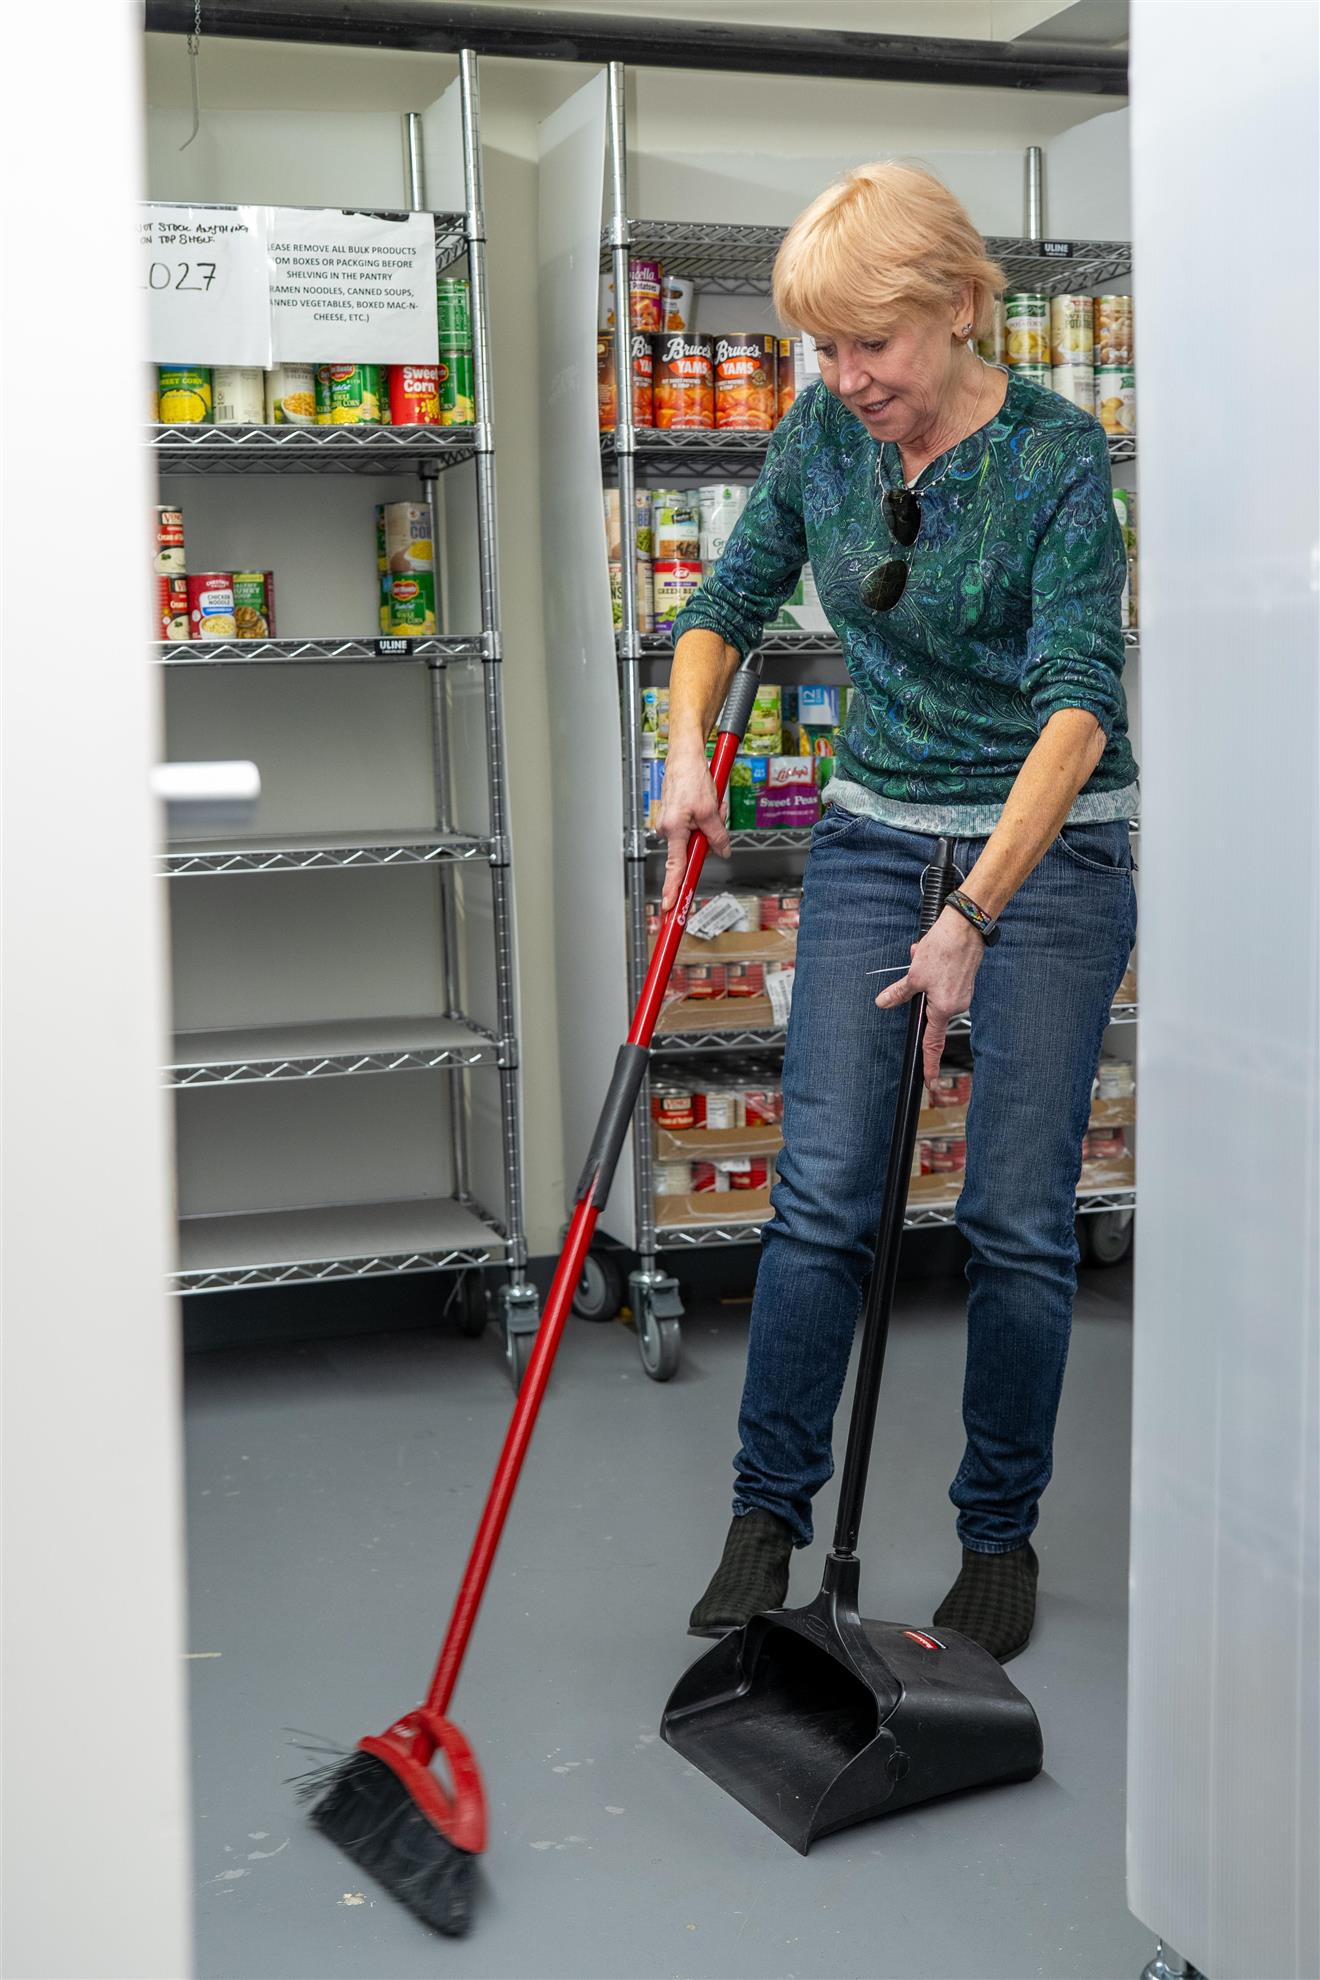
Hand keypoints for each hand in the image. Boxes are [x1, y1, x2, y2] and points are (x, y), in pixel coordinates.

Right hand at [658, 747, 730, 911]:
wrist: (685, 756)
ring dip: (710, 824)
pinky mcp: (677, 817)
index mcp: (673, 830)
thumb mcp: (711, 810)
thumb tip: (722, 851)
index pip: (675, 868)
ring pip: (698, 836)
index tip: (670, 906)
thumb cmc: (691, 777)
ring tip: (712, 803)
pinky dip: (706, 816)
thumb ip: (717, 836)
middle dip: (709, 838)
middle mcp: (668, 830)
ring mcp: (671, 824)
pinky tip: (708, 800)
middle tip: (715, 814)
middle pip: (694, 850)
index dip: (674, 889)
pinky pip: (696, 826)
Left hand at [875, 906, 985, 1087]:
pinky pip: (942, 983)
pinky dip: (932, 971)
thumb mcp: (914, 974)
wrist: (967, 926)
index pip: (932, 1043)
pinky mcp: (964, 982)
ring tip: (921, 956)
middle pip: (928, 1010)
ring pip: (933, 993)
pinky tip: (930, 955)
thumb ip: (899, 993)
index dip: (929, 1064)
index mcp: (943, 1008)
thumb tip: (883, 1003)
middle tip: (915, 965)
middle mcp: (956, 1005)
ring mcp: (962, 994)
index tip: (928, 1082)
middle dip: (916, 992)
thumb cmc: (944, 948)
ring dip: (923, 978)